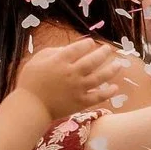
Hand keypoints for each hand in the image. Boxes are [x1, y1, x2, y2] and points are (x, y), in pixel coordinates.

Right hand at [11, 38, 129, 119]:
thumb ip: (54, 52)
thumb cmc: (31, 81)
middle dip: (102, 53)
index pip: (78, 49)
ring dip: (112, 70)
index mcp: (59, 61)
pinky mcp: (81, 102)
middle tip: (108, 49)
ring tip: (119, 64)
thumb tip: (69, 49)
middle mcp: (71, 73)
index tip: (91, 43)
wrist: (31, 106)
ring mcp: (78, 88)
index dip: (87, 44)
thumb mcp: (38, 60)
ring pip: (100, 77)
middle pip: (92, 61)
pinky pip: (99, 96)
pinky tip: (115, 87)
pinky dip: (108, 92)